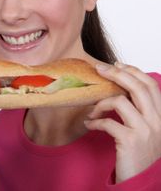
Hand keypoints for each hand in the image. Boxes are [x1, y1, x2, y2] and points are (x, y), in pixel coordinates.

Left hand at [85, 62, 160, 182]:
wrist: (143, 183)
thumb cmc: (140, 155)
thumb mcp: (146, 131)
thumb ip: (140, 112)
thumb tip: (121, 90)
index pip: (151, 85)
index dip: (134, 71)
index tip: (117, 65)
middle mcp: (157, 121)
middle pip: (137, 87)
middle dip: (117, 74)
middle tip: (99, 69)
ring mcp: (145, 130)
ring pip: (119, 101)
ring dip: (100, 104)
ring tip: (92, 112)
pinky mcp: (130, 140)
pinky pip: (107, 122)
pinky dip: (94, 122)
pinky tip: (89, 125)